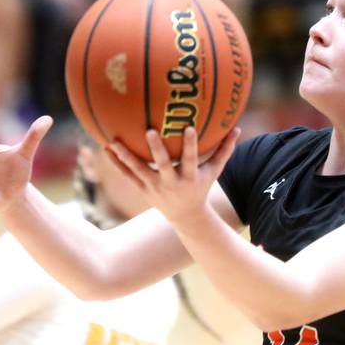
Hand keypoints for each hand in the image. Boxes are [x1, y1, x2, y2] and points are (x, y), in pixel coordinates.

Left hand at [105, 126, 238, 228]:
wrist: (185, 216)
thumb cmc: (201, 187)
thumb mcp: (214, 172)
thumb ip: (224, 151)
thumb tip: (238, 128)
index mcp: (189, 177)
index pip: (191, 159)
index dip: (191, 145)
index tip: (189, 127)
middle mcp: (170, 183)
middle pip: (162, 165)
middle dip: (157, 149)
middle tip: (150, 130)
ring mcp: (154, 187)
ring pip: (138, 170)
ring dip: (126, 156)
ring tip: (113, 141)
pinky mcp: (142, 189)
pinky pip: (128, 175)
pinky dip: (117, 163)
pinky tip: (106, 148)